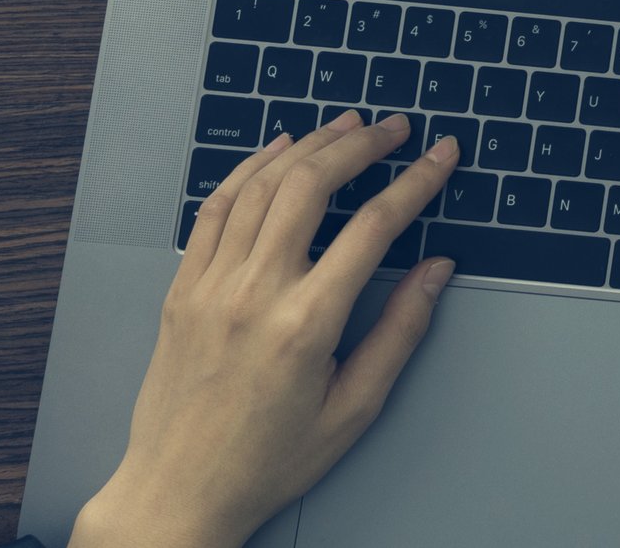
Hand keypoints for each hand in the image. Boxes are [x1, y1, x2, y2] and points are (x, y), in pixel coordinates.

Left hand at [67, 111, 463, 547]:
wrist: (178, 492)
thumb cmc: (267, 461)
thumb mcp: (353, 410)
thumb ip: (399, 332)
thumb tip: (437, 270)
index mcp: (305, 326)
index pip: (374, 227)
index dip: (416, 181)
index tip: (441, 155)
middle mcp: (254, 294)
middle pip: (311, 187)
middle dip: (361, 146)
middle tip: (395, 128)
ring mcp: (210, 288)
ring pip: (261, 188)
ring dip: (308, 146)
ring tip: (345, 127)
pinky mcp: (181, 291)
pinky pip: (213, 211)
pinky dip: (246, 170)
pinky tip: (274, 152)